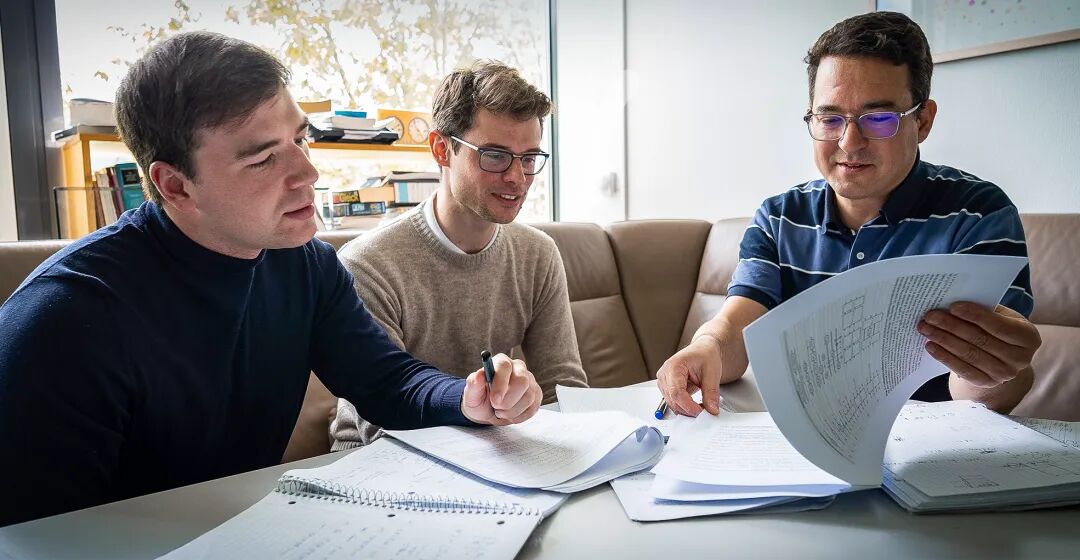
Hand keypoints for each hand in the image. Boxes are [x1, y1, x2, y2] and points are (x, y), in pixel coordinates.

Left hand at [460, 353, 542, 424]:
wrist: (488, 411)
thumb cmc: (480, 399)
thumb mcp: (471, 394)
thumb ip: (473, 383)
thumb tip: (479, 375)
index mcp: (501, 362)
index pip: (505, 366)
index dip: (500, 383)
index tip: (494, 400)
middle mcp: (518, 368)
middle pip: (522, 381)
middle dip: (508, 401)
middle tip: (496, 407)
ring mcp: (530, 381)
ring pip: (528, 397)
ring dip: (511, 411)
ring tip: (500, 411)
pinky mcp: (537, 394)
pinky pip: (533, 408)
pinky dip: (519, 416)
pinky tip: (510, 414)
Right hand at [657, 334, 722, 416]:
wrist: (702, 351)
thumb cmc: (705, 356)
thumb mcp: (712, 373)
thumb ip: (711, 393)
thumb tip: (712, 410)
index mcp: (674, 366)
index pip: (676, 392)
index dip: (688, 406)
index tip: (701, 413)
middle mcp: (664, 374)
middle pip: (673, 400)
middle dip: (689, 410)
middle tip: (706, 412)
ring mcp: (663, 381)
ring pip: (672, 404)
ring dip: (687, 410)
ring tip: (702, 407)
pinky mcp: (666, 387)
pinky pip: (673, 402)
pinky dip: (685, 407)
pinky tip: (695, 404)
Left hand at [917, 303, 1040, 387]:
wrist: (1002, 356)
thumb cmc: (999, 328)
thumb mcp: (1002, 316)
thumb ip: (986, 309)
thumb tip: (954, 301)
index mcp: (1028, 337)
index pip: (999, 326)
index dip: (975, 316)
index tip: (953, 306)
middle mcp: (1020, 358)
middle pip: (980, 340)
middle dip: (952, 326)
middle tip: (930, 316)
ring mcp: (1005, 374)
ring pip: (969, 354)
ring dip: (944, 340)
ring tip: (925, 328)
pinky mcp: (987, 383)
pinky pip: (963, 369)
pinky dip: (945, 357)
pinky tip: (930, 346)